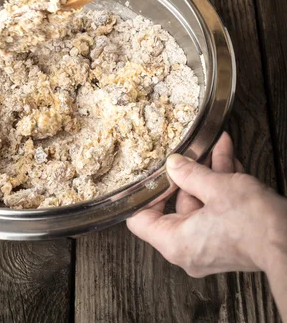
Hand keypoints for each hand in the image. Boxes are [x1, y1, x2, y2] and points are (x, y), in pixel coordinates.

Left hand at [127, 132, 286, 277]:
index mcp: (176, 242)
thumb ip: (190, 173)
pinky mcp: (228, 239)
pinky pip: (217, 208)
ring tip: (214, 145)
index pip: (139, 221)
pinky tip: (228, 156)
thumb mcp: (217, 188)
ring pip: (202, 201)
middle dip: (188, 173)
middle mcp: (189, 248)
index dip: (143, 195)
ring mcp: (209, 245)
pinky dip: (223, 185)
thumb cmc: (254, 224)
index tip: (152, 174)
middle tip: (190, 150)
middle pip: (176, 205)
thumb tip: (173, 164)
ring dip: (210, 172)